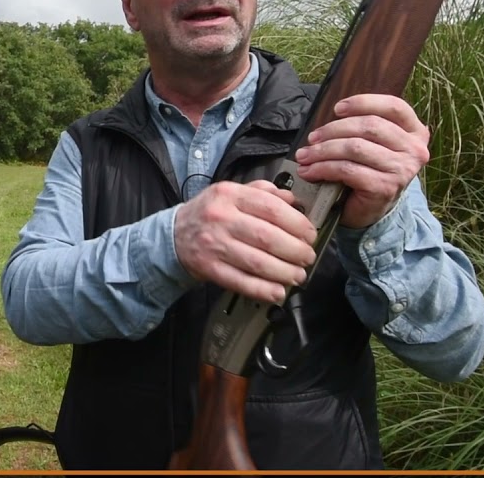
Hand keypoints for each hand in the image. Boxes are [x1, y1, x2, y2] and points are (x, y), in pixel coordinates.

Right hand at [173, 181, 317, 303]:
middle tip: (308, 257)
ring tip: (298, 275)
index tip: (310, 234)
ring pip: (257, 262)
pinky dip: (263, 290)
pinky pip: (241, 282)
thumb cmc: (209, 213)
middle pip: (268, 237)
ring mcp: (214, 244)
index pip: (271, 208)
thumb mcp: (231, 192)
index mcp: (230, 194)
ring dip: (284, 272)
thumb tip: (293, 200)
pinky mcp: (209, 268)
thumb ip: (262, 192)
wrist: (173, 235)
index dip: (297, 224)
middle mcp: (221, 218)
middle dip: (295, 250)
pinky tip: (278, 292)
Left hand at [294, 94, 430, 228]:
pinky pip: (347, 170)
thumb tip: (329, 121)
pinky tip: (309, 172)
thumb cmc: (369, 171)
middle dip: (333, 130)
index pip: (394, 106)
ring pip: (354, 148)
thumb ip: (361, 127)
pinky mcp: (385, 187)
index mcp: (415, 132)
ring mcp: (401, 170)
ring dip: (323, 151)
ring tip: (305, 156)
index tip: (337, 109)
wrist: (372, 210)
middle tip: (311, 139)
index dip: (364, 102)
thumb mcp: (372, 144)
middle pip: (368, 126)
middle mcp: (414, 150)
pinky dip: (322, 169)